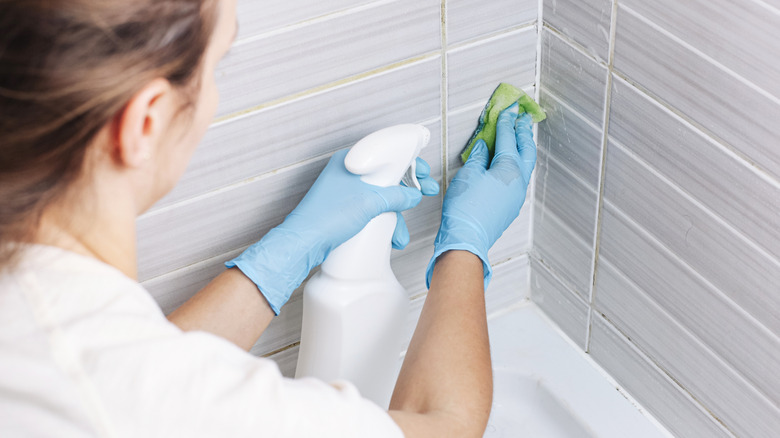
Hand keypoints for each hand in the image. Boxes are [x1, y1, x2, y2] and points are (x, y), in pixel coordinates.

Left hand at [227, 151, 438, 314]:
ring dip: (395, 214)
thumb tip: (413, 195)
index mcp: (350, 161)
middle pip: (385, 176)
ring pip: (380, 196)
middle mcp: (347, 173)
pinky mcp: (344, 209)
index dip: (408, 161)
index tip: (422, 171)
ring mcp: (345, 192)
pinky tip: (390, 236)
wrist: (304, 243)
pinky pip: (371, 210)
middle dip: (407, 189)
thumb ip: (396, 196)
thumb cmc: (327, 217)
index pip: (385, 154)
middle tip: (426, 192)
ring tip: (402, 232)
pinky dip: (383, 221)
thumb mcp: (369, 203)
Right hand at [425, 103, 535, 288]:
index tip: (508, 110)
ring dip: (523, 148)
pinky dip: (516, 164)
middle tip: (523, 118)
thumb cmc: (464, 209)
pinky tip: (509, 163)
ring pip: (525, 165)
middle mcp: (518, 181)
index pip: (508, 138)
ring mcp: (517, 195)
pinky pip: (518, 178)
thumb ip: (477, 157)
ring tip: (520, 137)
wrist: (466, 238)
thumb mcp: (467, 174)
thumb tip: (482, 148)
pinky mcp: (510, 206)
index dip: (506, 122)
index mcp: (509, 168)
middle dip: (523, 132)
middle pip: (525, 149)